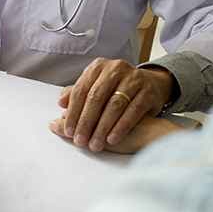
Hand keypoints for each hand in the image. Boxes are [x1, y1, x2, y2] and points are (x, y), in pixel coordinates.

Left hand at [58, 59, 174, 151]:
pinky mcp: (148, 91)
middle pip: (96, 98)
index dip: (73, 112)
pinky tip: (112, 139)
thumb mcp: (96, 87)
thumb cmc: (116, 89)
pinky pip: (133, 111)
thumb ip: (78, 94)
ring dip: (102, 128)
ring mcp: (134, 78)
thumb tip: (61, 102)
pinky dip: (121, 127)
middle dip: (86, 122)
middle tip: (80, 141)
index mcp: (98, 67)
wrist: (151, 85)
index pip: (81, 90)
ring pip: (114, 105)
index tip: (68, 131)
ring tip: (95, 144)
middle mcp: (116, 69)